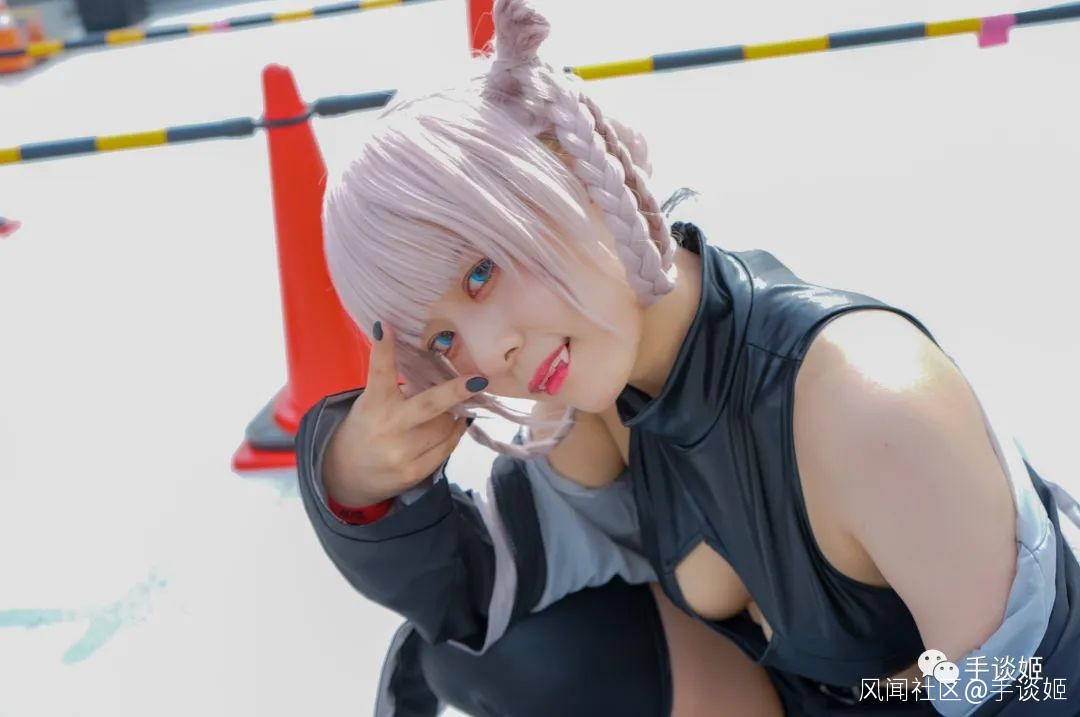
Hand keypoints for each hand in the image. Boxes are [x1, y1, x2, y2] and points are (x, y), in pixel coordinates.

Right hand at [322, 321, 486, 505]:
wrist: (344, 475)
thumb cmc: (365, 428)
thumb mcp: (371, 403)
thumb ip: (396, 389)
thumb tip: (440, 370)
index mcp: (373, 403)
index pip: (379, 372)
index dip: (383, 349)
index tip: (385, 325)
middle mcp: (389, 427)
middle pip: (429, 405)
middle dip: (457, 391)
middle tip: (479, 380)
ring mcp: (403, 453)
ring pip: (446, 425)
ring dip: (452, 415)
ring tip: (446, 411)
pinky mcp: (415, 472)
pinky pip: (447, 446)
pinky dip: (454, 432)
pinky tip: (452, 425)